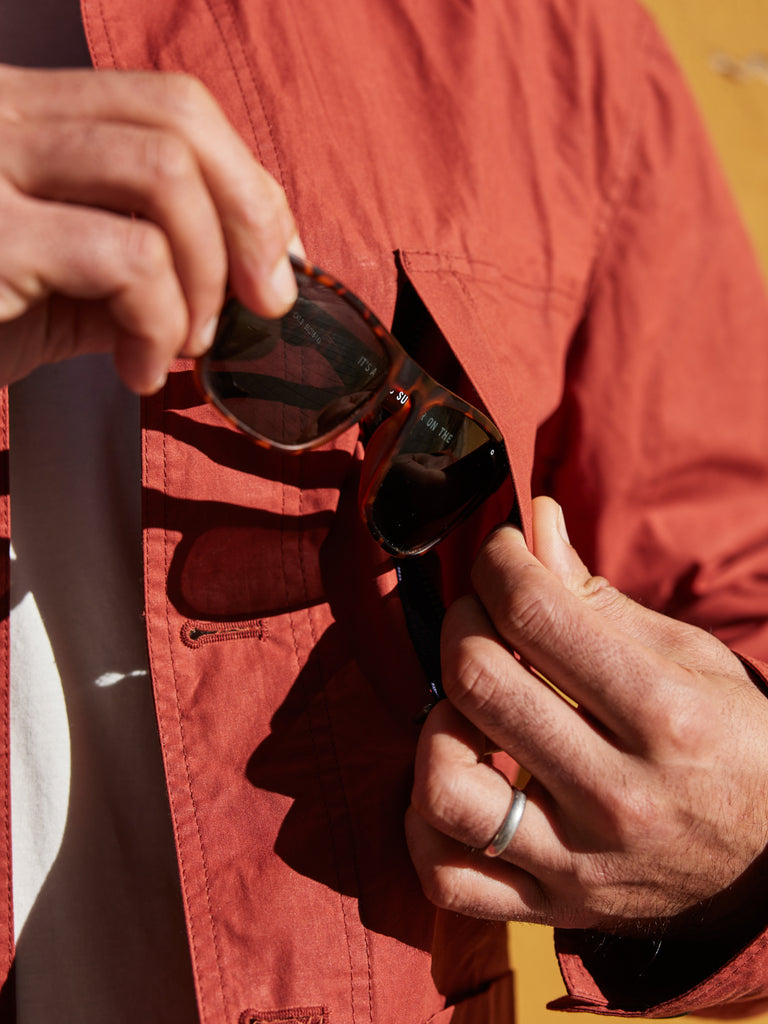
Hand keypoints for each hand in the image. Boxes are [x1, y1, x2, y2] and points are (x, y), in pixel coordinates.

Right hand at [0, 64, 299, 392]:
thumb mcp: (60, 284)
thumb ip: (140, 266)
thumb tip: (242, 285)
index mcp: (26, 113)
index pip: (168, 104)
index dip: (246, 180)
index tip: (276, 257)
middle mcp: (2, 115)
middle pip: (177, 116)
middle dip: (253, 215)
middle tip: (265, 301)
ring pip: (163, 176)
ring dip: (207, 277)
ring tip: (185, 342)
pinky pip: (128, 260)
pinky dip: (161, 325)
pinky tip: (137, 370)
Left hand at [406, 496, 767, 936]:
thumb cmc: (738, 744)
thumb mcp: (691, 659)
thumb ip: (598, 598)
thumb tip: (534, 524)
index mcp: (664, 715)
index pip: (534, 613)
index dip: (499, 563)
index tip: (503, 554)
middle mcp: (618, 793)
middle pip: (477, 680)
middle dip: (463, 620)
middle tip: (484, 615)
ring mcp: (580, 861)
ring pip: (444, 785)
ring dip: (438, 724)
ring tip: (470, 707)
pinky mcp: (555, 908)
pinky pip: (445, 877)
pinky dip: (422, 824)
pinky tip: (454, 778)